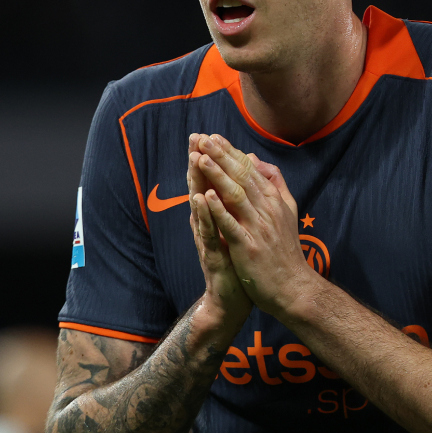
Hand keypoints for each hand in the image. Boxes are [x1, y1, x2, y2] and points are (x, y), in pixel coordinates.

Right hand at [187, 134, 252, 326]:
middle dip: (198, 163)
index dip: (211, 159)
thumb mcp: (237, 229)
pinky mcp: (212, 254)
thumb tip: (237, 183)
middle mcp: (208, 225)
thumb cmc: (237, 262)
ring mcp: (208, 239)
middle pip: (201, 188)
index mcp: (217, 217)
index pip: (212, 182)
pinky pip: (207, 231)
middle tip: (194, 138)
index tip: (208, 134)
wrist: (232, 298)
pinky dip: (205, 214)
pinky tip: (202, 198)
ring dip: (196, 182)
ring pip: (200, 206)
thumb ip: (234, 206)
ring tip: (194, 159)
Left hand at [189, 134, 317, 316]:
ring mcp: (259, 228)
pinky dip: (219, 209)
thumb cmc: (286, 252)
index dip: (230, 153)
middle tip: (203, 139)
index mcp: (273, 201)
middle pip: (241, 177)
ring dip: (217, 175)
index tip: (213, 137)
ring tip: (201, 158)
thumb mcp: (287, 211)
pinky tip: (206, 196)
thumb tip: (257, 160)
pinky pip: (232, 224)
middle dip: (221, 156)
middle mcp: (267, 210)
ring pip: (236, 195)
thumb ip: (274, 184)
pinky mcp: (249, 247)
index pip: (249, 171)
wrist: (294, 288)